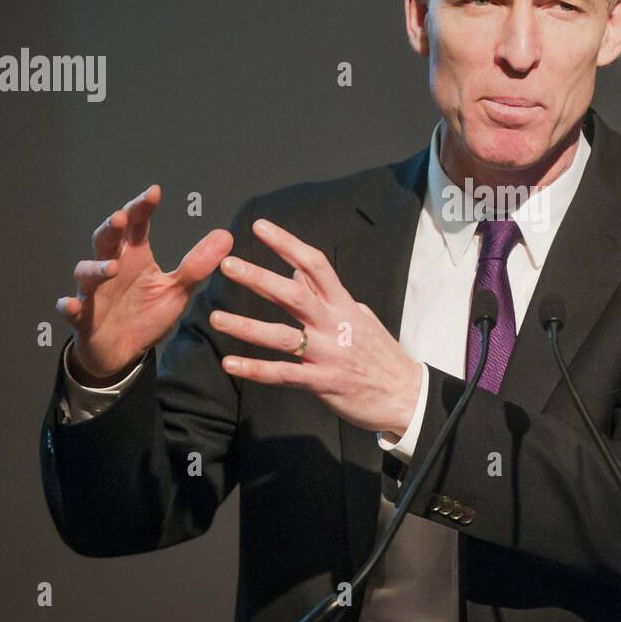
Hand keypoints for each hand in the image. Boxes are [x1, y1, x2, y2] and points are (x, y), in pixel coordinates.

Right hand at [56, 184, 234, 384]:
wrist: (122, 350)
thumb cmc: (146, 313)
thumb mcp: (176, 289)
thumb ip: (197, 265)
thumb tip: (226, 235)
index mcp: (134, 257)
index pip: (136, 225)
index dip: (141, 208)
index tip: (154, 192)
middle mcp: (111, 268)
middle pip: (106, 241)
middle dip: (111, 229)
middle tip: (120, 217)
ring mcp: (94, 293)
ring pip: (86, 273)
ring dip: (96, 269)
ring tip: (112, 267)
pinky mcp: (83, 318)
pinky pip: (71, 309)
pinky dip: (70, 306)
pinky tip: (72, 304)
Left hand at [209, 218, 420, 436]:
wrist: (405, 394)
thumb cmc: (379, 354)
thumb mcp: (358, 315)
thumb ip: (326, 293)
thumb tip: (298, 268)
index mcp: (343, 304)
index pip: (315, 264)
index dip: (287, 243)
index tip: (261, 227)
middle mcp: (335, 324)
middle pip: (294, 294)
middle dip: (260, 278)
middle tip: (228, 265)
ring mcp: (329, 354)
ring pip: (283, 336)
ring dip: (247, 326)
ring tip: (215, 317)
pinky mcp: (323, 382)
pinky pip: (284, 374)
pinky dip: (255, 369)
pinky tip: (230, 363)